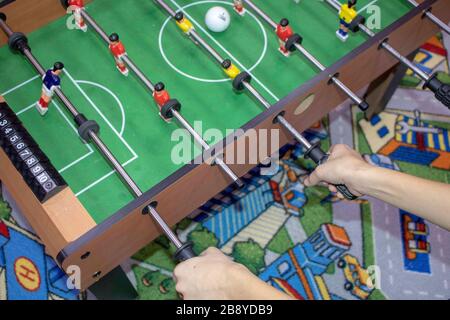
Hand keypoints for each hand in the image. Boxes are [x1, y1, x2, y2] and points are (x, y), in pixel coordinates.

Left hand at [173, 247, 291, 299]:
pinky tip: (219, 298)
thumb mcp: (217, 253)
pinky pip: (200, 304)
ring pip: (193, 295)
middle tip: (211, 281)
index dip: (193, 271)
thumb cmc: (230, 271)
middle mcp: (182, 285)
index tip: (201, 273)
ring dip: (202, 293)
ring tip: (218, 290)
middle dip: (197, 282)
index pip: (182, 270)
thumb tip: (206, 253)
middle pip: (186, 284)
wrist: (240, 288)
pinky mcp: (197, 309)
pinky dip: (207, 301)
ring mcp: (189, 300)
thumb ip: (207, 253)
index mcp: (184, 270)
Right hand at [303, 144, 372, 197]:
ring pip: (337, 180)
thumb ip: (312, 177)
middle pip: (331, 170)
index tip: (319, 170)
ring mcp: (352, 169)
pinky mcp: (356, 180)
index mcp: (339, 149)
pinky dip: (341, 190)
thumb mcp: (320, 171)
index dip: (322, 163)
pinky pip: (344, 186)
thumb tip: (307, 182)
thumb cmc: (343, 168)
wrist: (360, 179)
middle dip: (327, 179)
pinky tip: (342, 190)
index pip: (327, 155)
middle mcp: (347, 158)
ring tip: (335, 187)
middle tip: (327, 181)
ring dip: (333, 186)